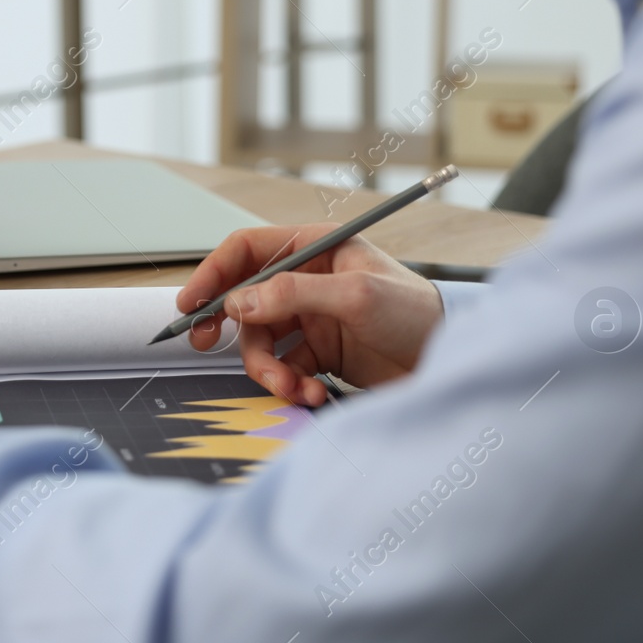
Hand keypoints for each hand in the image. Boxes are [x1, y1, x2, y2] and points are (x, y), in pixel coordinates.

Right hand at [175, 225, 444, 406]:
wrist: (451, 362)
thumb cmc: (416, 313)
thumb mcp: (356, 296)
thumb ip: (294, 294)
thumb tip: (239, 303)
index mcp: (314, 248)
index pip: (246, 251)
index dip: (212, 273)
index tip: (191, 304)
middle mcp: (306, 279)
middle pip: (244, 299)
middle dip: (229, 328)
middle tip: (207, 345)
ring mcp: (311, 317)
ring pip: (260, 340)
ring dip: (268, 368)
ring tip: (292, 387)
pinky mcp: (319, 352)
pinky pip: (283, 366)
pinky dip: (290, 383)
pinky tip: (313, 393)